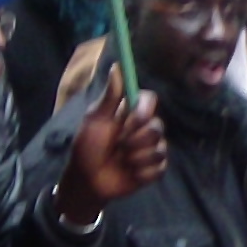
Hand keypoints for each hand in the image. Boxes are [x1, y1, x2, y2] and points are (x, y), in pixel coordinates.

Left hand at [56, 66, 166, 224]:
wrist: (87, 180)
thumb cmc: (87, 146)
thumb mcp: (95, 119)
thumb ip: (109, 95)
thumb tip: (117, 66)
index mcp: (131, 112)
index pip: (150, 100)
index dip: (144, 110)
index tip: (130, 119)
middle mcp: (145, 128)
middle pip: (158, 126)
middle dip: (136, 139)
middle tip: (118, 145)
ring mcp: (152, 149)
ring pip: (160, 149)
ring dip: (136, 157)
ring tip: (120, 161)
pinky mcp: (155, 169)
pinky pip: (159, 168)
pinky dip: (141, 173)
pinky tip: (129, 173)